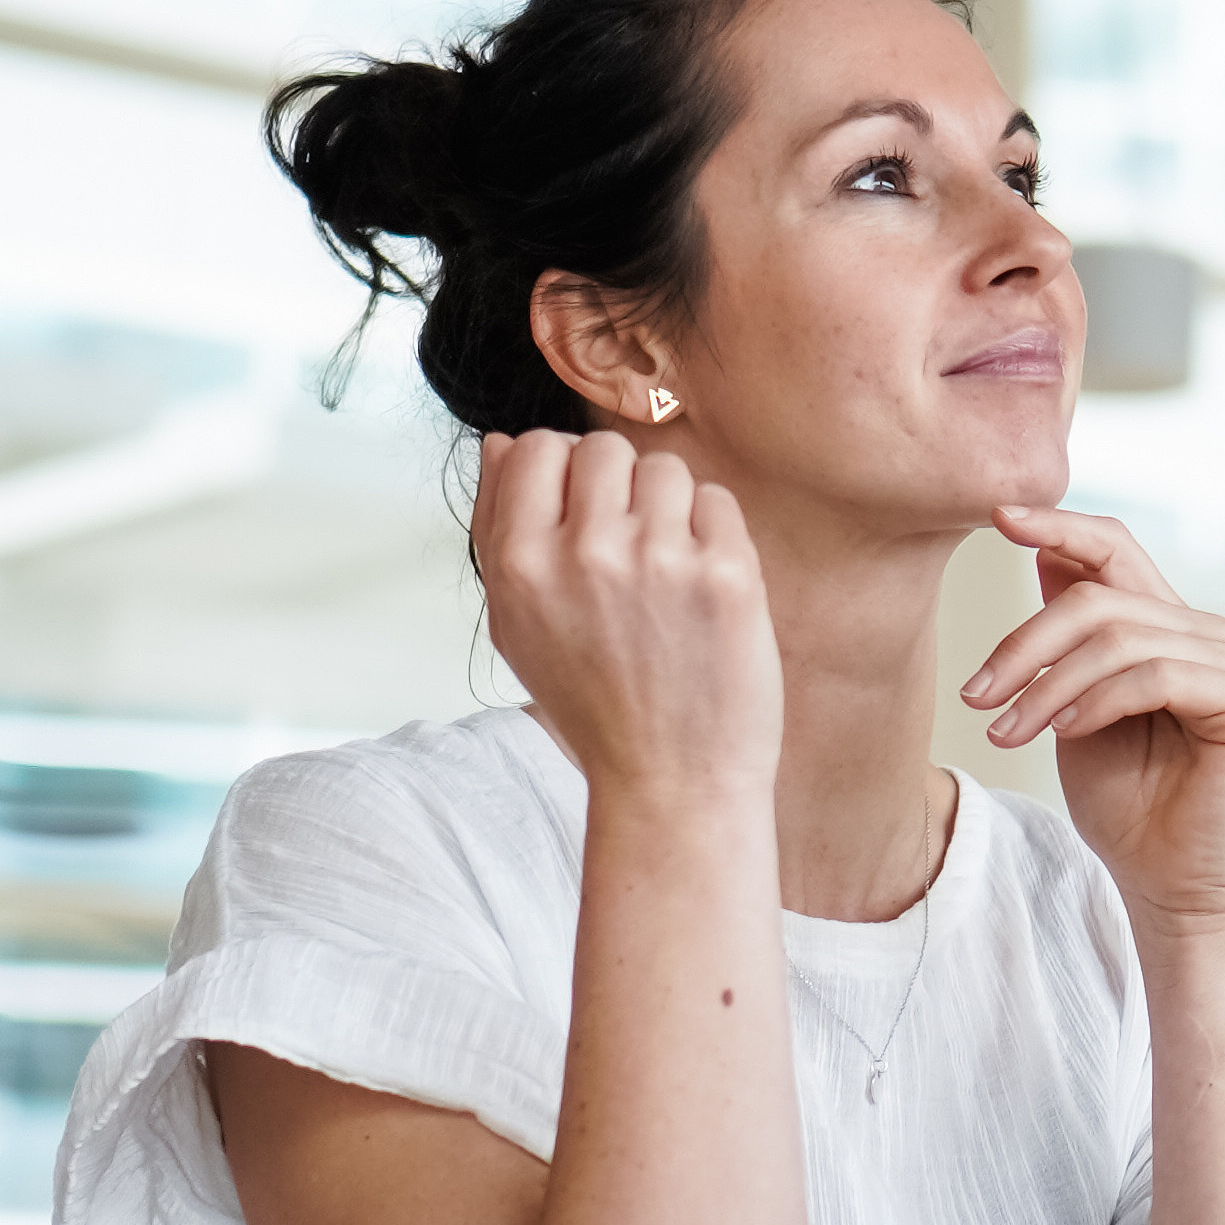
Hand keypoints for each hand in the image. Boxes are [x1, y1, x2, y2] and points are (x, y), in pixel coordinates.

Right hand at [475, 431, 781, 804]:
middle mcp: (585, 553)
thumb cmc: (593, 705)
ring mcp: (660, 560)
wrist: (673, 783)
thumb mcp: (516, 628)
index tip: (582, 513)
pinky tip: (702, 588)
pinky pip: (718, 502)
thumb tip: (502, 442)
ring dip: (669, 508)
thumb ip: (498, 528)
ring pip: (665, 469)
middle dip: (619, 487)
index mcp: (521, 565)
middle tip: (630, 550)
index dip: (562, 471)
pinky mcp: (726, 574)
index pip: (536, 446)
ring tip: (667, 573)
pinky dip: (714, 535)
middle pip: (604, 448)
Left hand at [962, 506, 1224, 931]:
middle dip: (1025, 643)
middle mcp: (1207, 633)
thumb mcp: (1073, 709)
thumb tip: (1042, 552)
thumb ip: (1067, 640)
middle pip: (1102, 595)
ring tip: (1007, 731)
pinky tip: (1065, 731)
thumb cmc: (1124, 807)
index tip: (997, 517)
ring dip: (1049, 683)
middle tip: (975, 694)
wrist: (1170, 889)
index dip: (1060, 524)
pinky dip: (1100, 699)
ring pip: (1123, 636)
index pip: (1116, 549)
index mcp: (1168, 626)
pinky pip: (1159, 674)